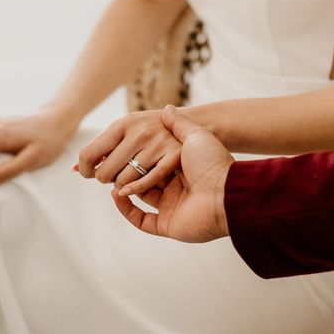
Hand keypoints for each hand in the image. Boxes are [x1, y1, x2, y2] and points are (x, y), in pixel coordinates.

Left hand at [78, 109, 183, 194]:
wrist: (193, 121)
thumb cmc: (150, 130)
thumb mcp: (125, 130)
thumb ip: (101, 148)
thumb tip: (74, 170)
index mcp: (123, 124)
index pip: (89, 153)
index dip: (85, 169)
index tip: (89, 173)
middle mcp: (139, 132)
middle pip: (105, 172)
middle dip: (105, 178)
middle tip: (111, 176)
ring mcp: (158, 144)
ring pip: (124, 181)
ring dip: (122, 185)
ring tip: (127, 177)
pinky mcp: (174, 156)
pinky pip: (146, 182)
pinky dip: (134, 189)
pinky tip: (130, 189)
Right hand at [110, 105, 233, 242]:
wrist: (227, 193)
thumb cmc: (214, 163)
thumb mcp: (196, 136)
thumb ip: (180, 124)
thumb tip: (167, 108)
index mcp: (182, 169)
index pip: (152, 162)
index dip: (134, 155)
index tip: (116, 148)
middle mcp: (177, 189)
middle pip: (144, 180)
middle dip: (124, 172)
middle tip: (107, 164)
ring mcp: (172, 208)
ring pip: (140, 198)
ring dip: (122, 187)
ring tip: (108, 177)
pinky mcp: (168, 225)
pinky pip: (141, 220)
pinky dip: (126, 208)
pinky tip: (116, 194)